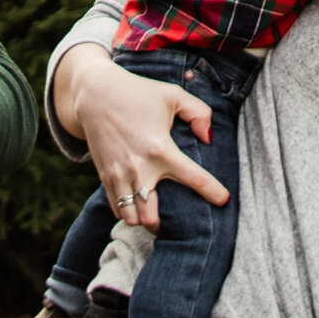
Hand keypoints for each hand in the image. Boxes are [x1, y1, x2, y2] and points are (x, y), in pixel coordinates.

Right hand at [52, 43, 227, 233]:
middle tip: (176, 218)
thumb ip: (200, 114)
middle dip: (166, 224)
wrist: (95, 94)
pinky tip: (137, 205)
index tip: (224, 200)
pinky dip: (128, 213)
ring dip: (145, 220)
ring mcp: (119, 175)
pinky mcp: (105, 176)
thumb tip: (209, 139)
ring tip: (155, 215)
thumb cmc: (138, 93)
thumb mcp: (174, 95)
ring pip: (131, 218)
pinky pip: (116, 208)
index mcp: (161, 149)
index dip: (214, 193)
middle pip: (151, 217)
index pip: (195, 179)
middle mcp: (139, 167)